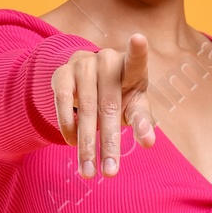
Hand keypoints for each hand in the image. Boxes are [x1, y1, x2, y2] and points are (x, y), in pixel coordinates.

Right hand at [51, 34, 154, 176]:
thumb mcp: (134, 106)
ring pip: (85, 109)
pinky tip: (73, 144)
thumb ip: (142, 121)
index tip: (139, 39)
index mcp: (131, 68)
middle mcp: (107, 61)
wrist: (88, 81)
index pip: (136, 60)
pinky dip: (68, 126)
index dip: (137, 50)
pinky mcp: (63, 72)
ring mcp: (83, 64)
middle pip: (109, 106)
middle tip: (110, 173)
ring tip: (88, 172)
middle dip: (109, 143)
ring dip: (86, 145)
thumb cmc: (120, 96)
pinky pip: (62, 102)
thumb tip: (149, 143)